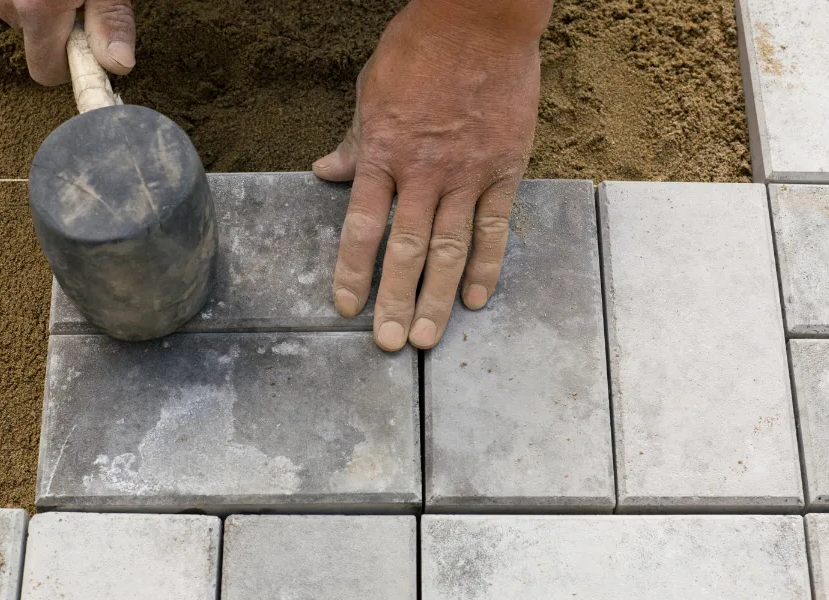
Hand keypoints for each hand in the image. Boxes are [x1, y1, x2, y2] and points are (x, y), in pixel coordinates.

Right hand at [0, 0, 134, 85]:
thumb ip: (112, 21)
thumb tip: (119, 65)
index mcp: (37, 9)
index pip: (46, 72)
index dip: (71, 64)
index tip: (90, 45)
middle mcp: (4, 2)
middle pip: (34, 44)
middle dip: (59, 31)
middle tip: (81, 1)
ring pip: (20, 20)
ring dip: (40, 9)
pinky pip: (9, 1)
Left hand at [313, 0, 548, 351]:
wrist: (480, 19)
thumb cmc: (419, 49)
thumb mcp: (371, 91)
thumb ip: (354, 142)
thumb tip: (324, 172)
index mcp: (383, 153)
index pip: (362, 227)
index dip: (352, 271)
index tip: (347, 307)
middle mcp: (422, 172)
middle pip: (405, 250)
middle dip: (395, 301)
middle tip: (390, 344)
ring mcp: (466, 174)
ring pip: (448, 249)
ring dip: (436, 298)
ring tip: (427, 337)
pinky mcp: (504, 169)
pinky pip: (493, 227)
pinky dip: (485, 265)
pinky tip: (475, 298)